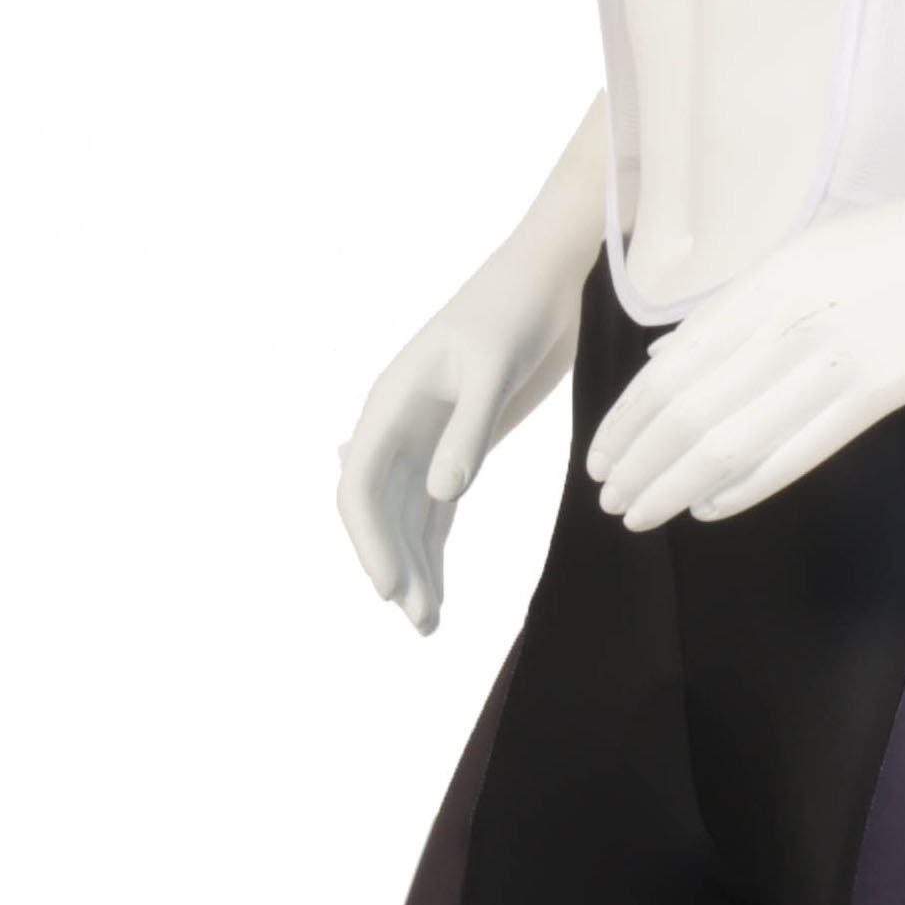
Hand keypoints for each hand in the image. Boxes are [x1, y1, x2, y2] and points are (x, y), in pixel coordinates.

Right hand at [336, 266, 578, 633]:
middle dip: (395, 567)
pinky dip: (435, 552)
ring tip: (430, 624)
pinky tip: (441, 590)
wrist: (544, 280)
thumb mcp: (491, 370)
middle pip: (379, 512)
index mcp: (389, 402)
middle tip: (421, 623)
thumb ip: (467, 432)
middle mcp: (396, 426)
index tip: (389, 589)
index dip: (368, 540)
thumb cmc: (513, 312)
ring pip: (406, 519)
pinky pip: (434, 512)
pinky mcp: (456, 448)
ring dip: (414, 569)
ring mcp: (423, 439)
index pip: (360, 485)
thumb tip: (439, 497)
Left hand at [587, 190, 904, 529]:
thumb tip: (661, 361)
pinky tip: (710, 506)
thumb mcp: (796, 256)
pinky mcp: (877, 395)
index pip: (671, 369)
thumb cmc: (887, 245)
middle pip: (691, 414)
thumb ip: (728, 310)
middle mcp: (789, 327)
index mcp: (762, 288)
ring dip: (678, 485)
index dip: (628, 421)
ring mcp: (834, 365)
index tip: (601, 457)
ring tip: (644, 513)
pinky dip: (745, 488)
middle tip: (610, 500)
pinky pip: (796, 455)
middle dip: (641, 465)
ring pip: (734, 443)